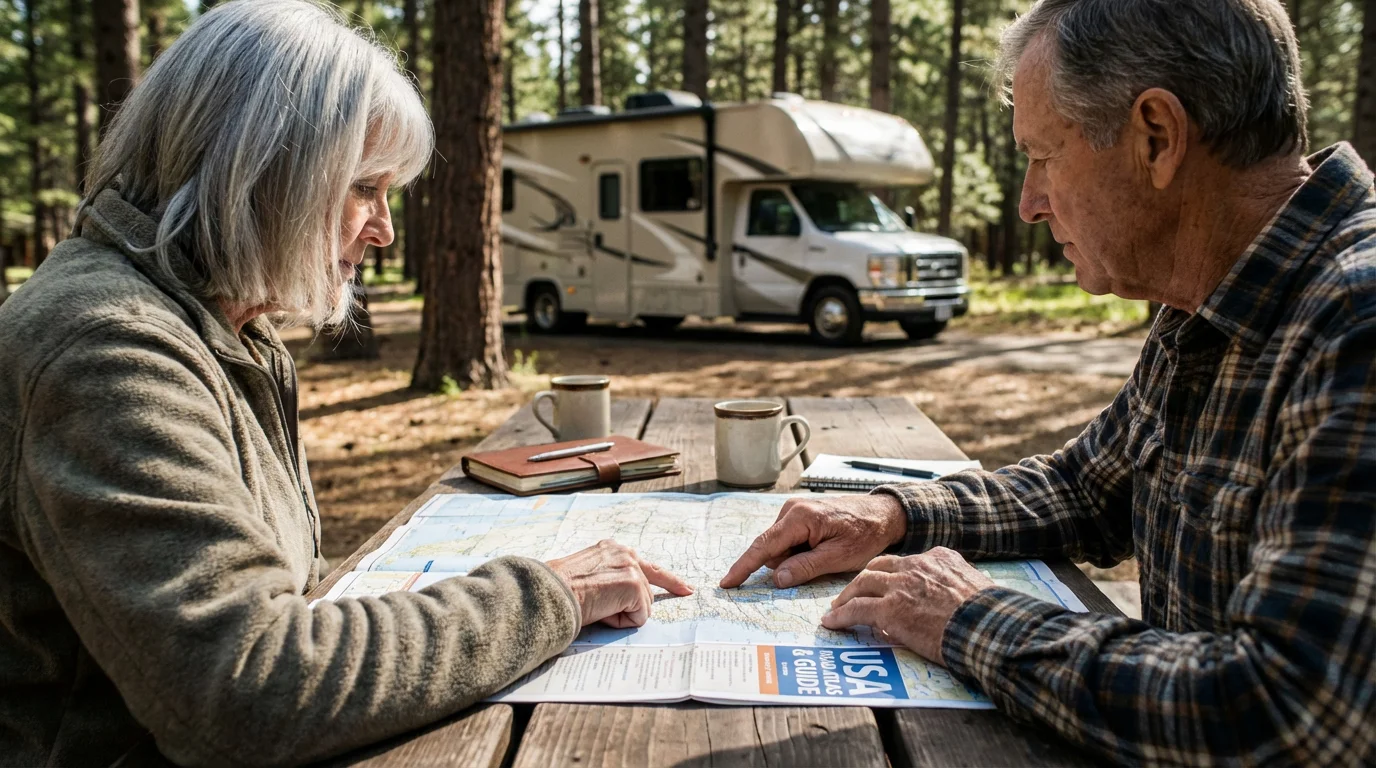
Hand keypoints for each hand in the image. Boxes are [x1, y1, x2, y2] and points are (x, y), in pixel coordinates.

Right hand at [547, 539, 693, 627]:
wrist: (552, 593)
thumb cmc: (562, 590)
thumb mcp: (589, 574)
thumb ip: (610, 577)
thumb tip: (625, 597)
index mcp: (614, 549)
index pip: (649, 566)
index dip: (670, 581)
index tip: (686, 588)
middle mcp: (626, 553)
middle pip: (646, 593)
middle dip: (630, 608)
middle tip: (600, 608)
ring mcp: (632, 568)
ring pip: (642, 606)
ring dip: (621, 614)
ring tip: (596, 607)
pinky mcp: (634, 585)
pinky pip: (639, 617)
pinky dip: (621, 621)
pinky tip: (602, 611)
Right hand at [719, 494, 906, 588]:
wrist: (884, 514)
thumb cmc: (865, 534)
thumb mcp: (838, 557)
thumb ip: (804, 568)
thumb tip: (776, 579)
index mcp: (799, 518)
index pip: (763, 546)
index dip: (744, 567)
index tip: (727, 582)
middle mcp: (791, 510)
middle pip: (772, 550)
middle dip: (787, 564)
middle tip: (821, 562)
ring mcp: (794, 511)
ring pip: (780, 548)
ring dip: (796, 558)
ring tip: (827, 553)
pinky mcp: (800, 516)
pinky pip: (789, 542)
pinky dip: (801, 551)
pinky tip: (823, 548)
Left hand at [821, 548, 993, 664]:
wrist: (986, 626)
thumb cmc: (988, 614)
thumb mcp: (976, 585)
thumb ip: (958, 584)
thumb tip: (955, 596)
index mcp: (937, 558)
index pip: (905, 562)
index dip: (890, 573)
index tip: (883, 583)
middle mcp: (915, 566)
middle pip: (877, 568)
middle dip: (861, 580)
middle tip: (851, 592)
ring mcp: (900, 587)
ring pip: (861, 585)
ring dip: (845, 597)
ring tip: (836, 608)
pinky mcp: (889, 610)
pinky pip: (856, 610)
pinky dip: (840, 616)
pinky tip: (832, 623)